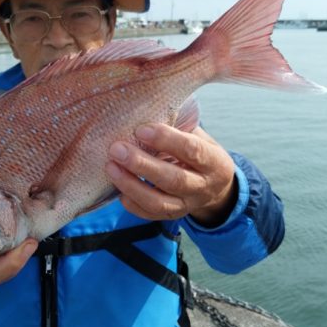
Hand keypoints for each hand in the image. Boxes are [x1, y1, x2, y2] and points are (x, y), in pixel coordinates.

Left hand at [105, 124, 237, 226]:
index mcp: (214, 162)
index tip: (140, 130)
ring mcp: (188, 205)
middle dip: (142, 164)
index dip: (166, 140)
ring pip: (159, 202)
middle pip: (173, 180)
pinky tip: (118, 190)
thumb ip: (179, 127)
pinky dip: (133, 204)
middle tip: (117, 149)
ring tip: (111, 167)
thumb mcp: (199, 136)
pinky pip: (151, 215)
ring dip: (131, 185)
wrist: (215, 186)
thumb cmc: (199, 151)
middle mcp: (203, 187)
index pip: (192, 150)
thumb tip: (144, 110)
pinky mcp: (173, 216)